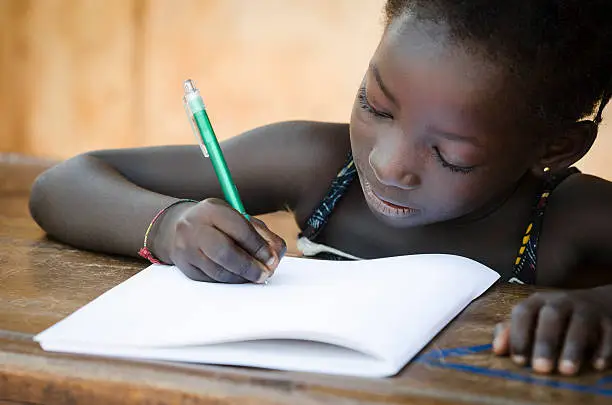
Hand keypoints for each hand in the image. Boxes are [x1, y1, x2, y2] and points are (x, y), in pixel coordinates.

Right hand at [154, 198, 285, 283]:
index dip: (258, 247)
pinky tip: (239, 276)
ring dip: (241, 277)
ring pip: (218, 271)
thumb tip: (275, 254)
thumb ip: (260, 234)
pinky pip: (211, 279)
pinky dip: (229, 280)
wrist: (176, 228)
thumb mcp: (237, 218)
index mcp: (212, 210)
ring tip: (255, 275)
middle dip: (249, 266)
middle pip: (224, 252)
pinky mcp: (185, 268)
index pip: (239, 229)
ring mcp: (186, 249)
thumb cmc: (216, 223)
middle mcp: (194, 228)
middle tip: (265, 273)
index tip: (272, 258)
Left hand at [492, 287, 611, 374]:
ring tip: (566, 370)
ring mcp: (586, 309)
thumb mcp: (532, 319)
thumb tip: (496, 349)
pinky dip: (603, 349)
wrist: (596, 304)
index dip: (519, 335)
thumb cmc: (555, 317)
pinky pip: (608, 333)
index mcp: (538, 301)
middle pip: (552, 316)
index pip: (524, 312)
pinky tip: (596, 365)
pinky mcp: (609, 320)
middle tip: (541, 368)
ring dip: (573, 348)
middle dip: (545, 342)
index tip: (518, 360)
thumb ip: (512, 331)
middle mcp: (561, 301)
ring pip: (580, 324)